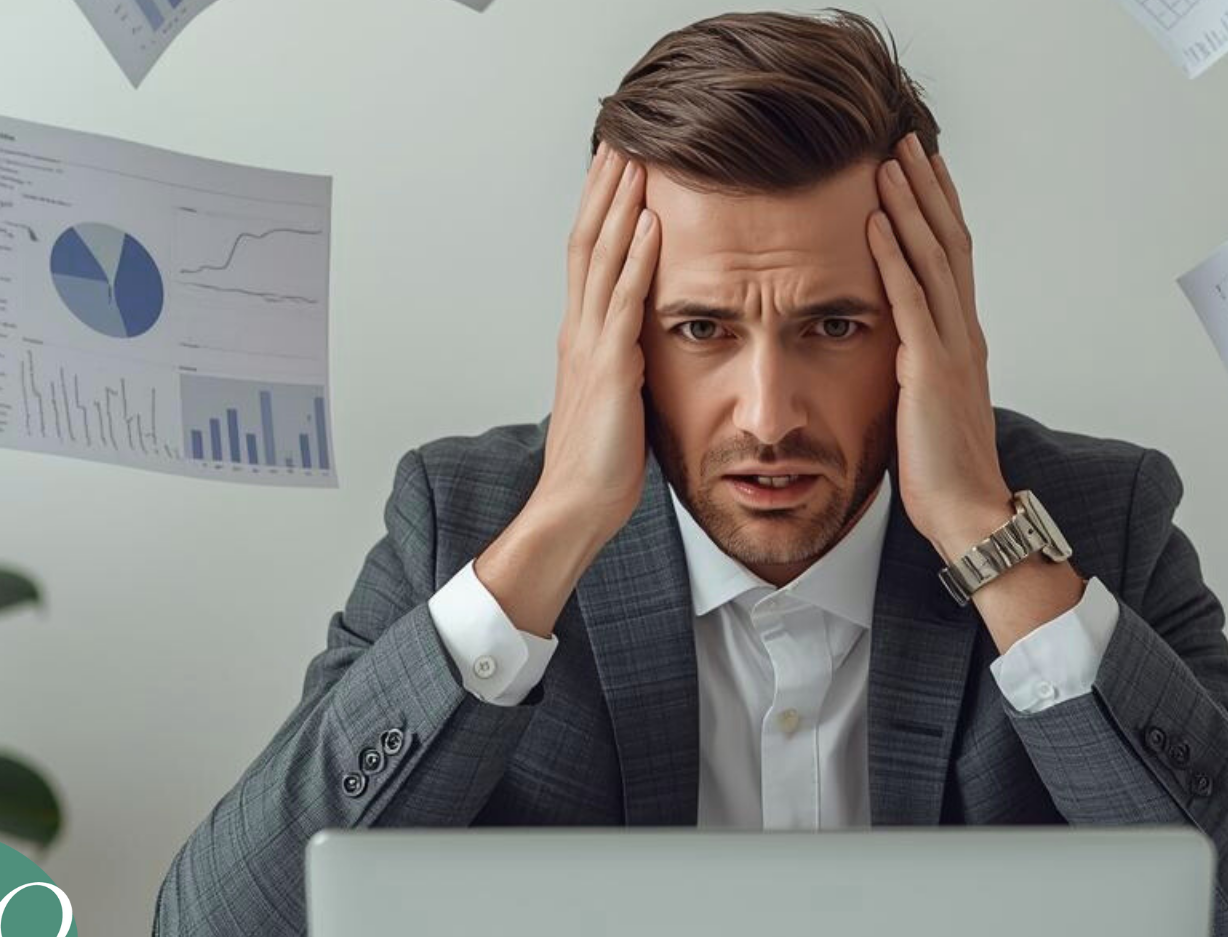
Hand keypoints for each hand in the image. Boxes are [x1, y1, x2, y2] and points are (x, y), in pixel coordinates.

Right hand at [534, 142, 660, 542]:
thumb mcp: (617, 400)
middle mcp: (579, 331)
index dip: (601, 210)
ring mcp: (590, 347)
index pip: (588, 257)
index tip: (616, 169)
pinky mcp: (609, 368)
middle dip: (605, 189)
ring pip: (601, 258)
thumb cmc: (599, 465)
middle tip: (620, 140)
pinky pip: (623, 302)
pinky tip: (652, 225)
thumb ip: (625, 364)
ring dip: (620, 206)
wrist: (574, 506)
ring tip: (636, 161)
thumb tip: (645, 346)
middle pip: (587, 241)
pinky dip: (637, 259)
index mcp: (581, 338)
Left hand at [867, 134, 1014, 562]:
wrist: (971, 513)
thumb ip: (922, 371)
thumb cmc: (946, 473)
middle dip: (927, 189)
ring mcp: (951, 349)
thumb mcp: (931, 408)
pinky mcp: (931, 369)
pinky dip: (892, 257)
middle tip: (907, 141)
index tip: (923, 170)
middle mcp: (963, 334)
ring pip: (933, 259)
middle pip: (948, 243)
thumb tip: (903, 352)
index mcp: (963, 342)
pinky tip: (875, 222)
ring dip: (910, 206)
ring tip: (890, 162)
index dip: (939, 211)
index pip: (953, 260)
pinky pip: (910, 301)